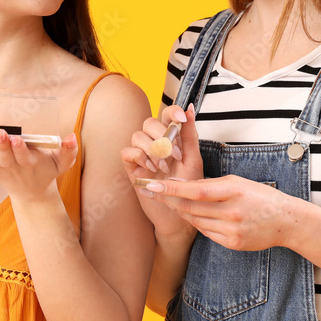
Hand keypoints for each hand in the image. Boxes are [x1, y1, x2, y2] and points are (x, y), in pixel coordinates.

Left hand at [0, 129, 78, 202]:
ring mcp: (1, 169)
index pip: (25, 157)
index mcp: (31, 164)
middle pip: (6, 158)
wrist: (31, 193)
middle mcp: (14, 167)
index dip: (20, 149)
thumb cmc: (46, 171)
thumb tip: (72, 136)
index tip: (18, 138)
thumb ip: (69, 152)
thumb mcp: (62, 164)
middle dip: (2, 145)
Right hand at [121, 104, 201, 239]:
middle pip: (149, 122)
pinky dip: (139, 157)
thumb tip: (191, 108)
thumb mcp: (193, 160)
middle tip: (174, 155)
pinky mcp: (132, 167)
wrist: (179, 213)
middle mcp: (154, 142)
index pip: (166, 114)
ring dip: (152, 149)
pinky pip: (127, 152)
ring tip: (163, 167)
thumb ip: (190, 135)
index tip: (181, 119)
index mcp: (171, 138)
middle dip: (162, 135)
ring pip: (137, 135)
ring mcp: (142, 154)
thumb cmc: (188, 187)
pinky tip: (151, 169)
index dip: (171, 111)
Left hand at [141, 174, 296, 251]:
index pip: (195, 190)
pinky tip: (196, 216)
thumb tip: (181, 183)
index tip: (151, 185)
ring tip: (174, 202)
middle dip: (167, 200)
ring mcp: (232, 230)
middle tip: (150, 192)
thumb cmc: (259, 196)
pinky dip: (197, 223)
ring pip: (195, 221)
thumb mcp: (237, 182)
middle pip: (190, 208)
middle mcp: (231, 212)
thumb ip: (210, 184)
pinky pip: (205, 232)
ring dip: (182, 212)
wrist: (284, 221)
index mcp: (233, 191)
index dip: (171, 189)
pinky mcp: (232, 243)